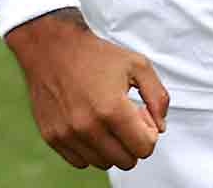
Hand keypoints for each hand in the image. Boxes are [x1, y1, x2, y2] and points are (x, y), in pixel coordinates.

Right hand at [4, 8, 168, 169]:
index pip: (144, 148)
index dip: (149, 133)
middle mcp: (88, 127)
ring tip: (106, 120)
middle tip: (125, 118)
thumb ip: (158, 97)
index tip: (140, 114)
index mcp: (112, 109)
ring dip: (111, 147)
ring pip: (104, 163)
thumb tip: (160, 128)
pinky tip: (90, 125)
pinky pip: (81, 161)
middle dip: (132, 142)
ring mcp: (68, 134)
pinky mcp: (52, 137)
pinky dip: (90, 149)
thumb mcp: (138, 65)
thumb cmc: (97, 55)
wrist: (53, 48)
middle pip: (126, 161)